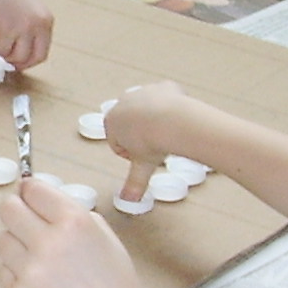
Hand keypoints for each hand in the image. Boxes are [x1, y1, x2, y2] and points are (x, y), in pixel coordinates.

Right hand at [0, 0, 53, 68]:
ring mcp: (25, 27)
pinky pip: (4, 51)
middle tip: (11, 61)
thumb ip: (32, 31)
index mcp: (46, 19)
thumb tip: (27, 55)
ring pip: (19, 57)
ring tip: (1, 43)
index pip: (44, 50)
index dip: (31, 60)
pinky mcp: (9, 30)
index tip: (21, 61)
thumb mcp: (28, 12)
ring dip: (8, 55)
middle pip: (36, 57)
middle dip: (22, 63)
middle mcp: (39, 23)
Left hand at [0, 175, 151, 287]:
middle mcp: (49, 242)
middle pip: (8, 209)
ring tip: (35, 253)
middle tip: (23, 217)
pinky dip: (15, 270)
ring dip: (14, 242)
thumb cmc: (110, 275)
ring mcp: (31, 269)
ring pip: (1, 239)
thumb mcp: (100, 230)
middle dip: (15, 209)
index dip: (28, 189)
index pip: (32, 189)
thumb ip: (66, 210)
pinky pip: (2, 269)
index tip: (27, 193)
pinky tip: (36, 275)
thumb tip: (33, 196)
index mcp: (73, 221)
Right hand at [105, 82, 193, 203]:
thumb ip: (133, 183)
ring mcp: (142, 92)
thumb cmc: (152, 141)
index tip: (141, 156)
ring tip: (166, 134)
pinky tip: (175, 117)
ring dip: (153, 119)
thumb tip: (128, 200)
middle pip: (130, 122)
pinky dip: (169, 105)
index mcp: (112, 121)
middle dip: (140, 133)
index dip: (129, 151)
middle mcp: (123, 103)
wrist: (172, 122)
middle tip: (154, 146)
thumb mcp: (141, 167)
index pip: (116, 139)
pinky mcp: (161, 87)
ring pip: (146, 108)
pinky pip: (164, 96)